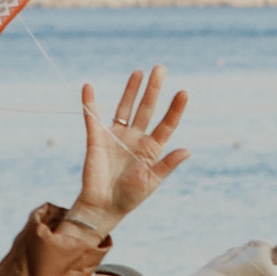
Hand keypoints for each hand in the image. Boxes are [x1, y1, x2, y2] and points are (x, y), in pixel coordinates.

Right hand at [77, 68, 186, 226]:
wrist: (104, 206)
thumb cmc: (129, 197)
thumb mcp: (152, 181)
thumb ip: (167, 165)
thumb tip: (188, 150)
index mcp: (151, 148)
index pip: (166, 124)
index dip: (175, 109)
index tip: (184, 92)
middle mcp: (135, 138)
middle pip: (147, 108)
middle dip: (153, 89)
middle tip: (160, 69)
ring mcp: (117, 136)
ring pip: (125, 107)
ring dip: (131, 90)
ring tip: (139, 72)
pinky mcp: (97, 138)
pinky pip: (92, 117)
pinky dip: (89, 103)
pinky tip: (88, 87)